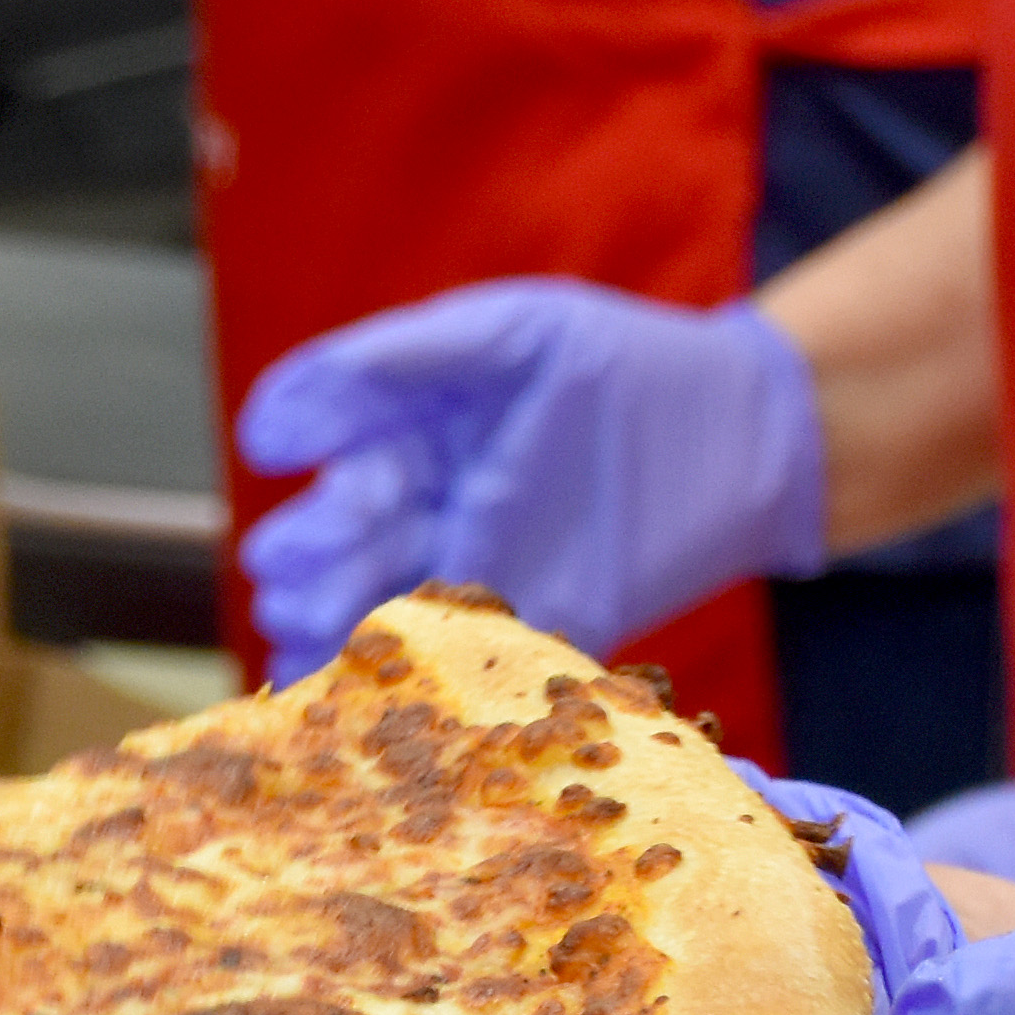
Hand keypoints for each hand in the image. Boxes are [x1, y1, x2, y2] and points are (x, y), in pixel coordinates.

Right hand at [234, 281, 825, 668]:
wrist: (738, 436)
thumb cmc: (621, 363)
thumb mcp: (512, 333)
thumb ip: (408, 358)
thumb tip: (278, 413)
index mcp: (411, 421)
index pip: (333, 434)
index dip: (301, 435)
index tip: (275, 442)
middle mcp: (424, 501)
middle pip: (340, 531)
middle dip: (308, 546)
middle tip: (283, 560)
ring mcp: (467, 568)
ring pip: (373, 600)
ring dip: (329, 617)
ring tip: (297, 622)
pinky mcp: (519, 627)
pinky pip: (446, 658)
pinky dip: (394, 677)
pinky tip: (347, 681)